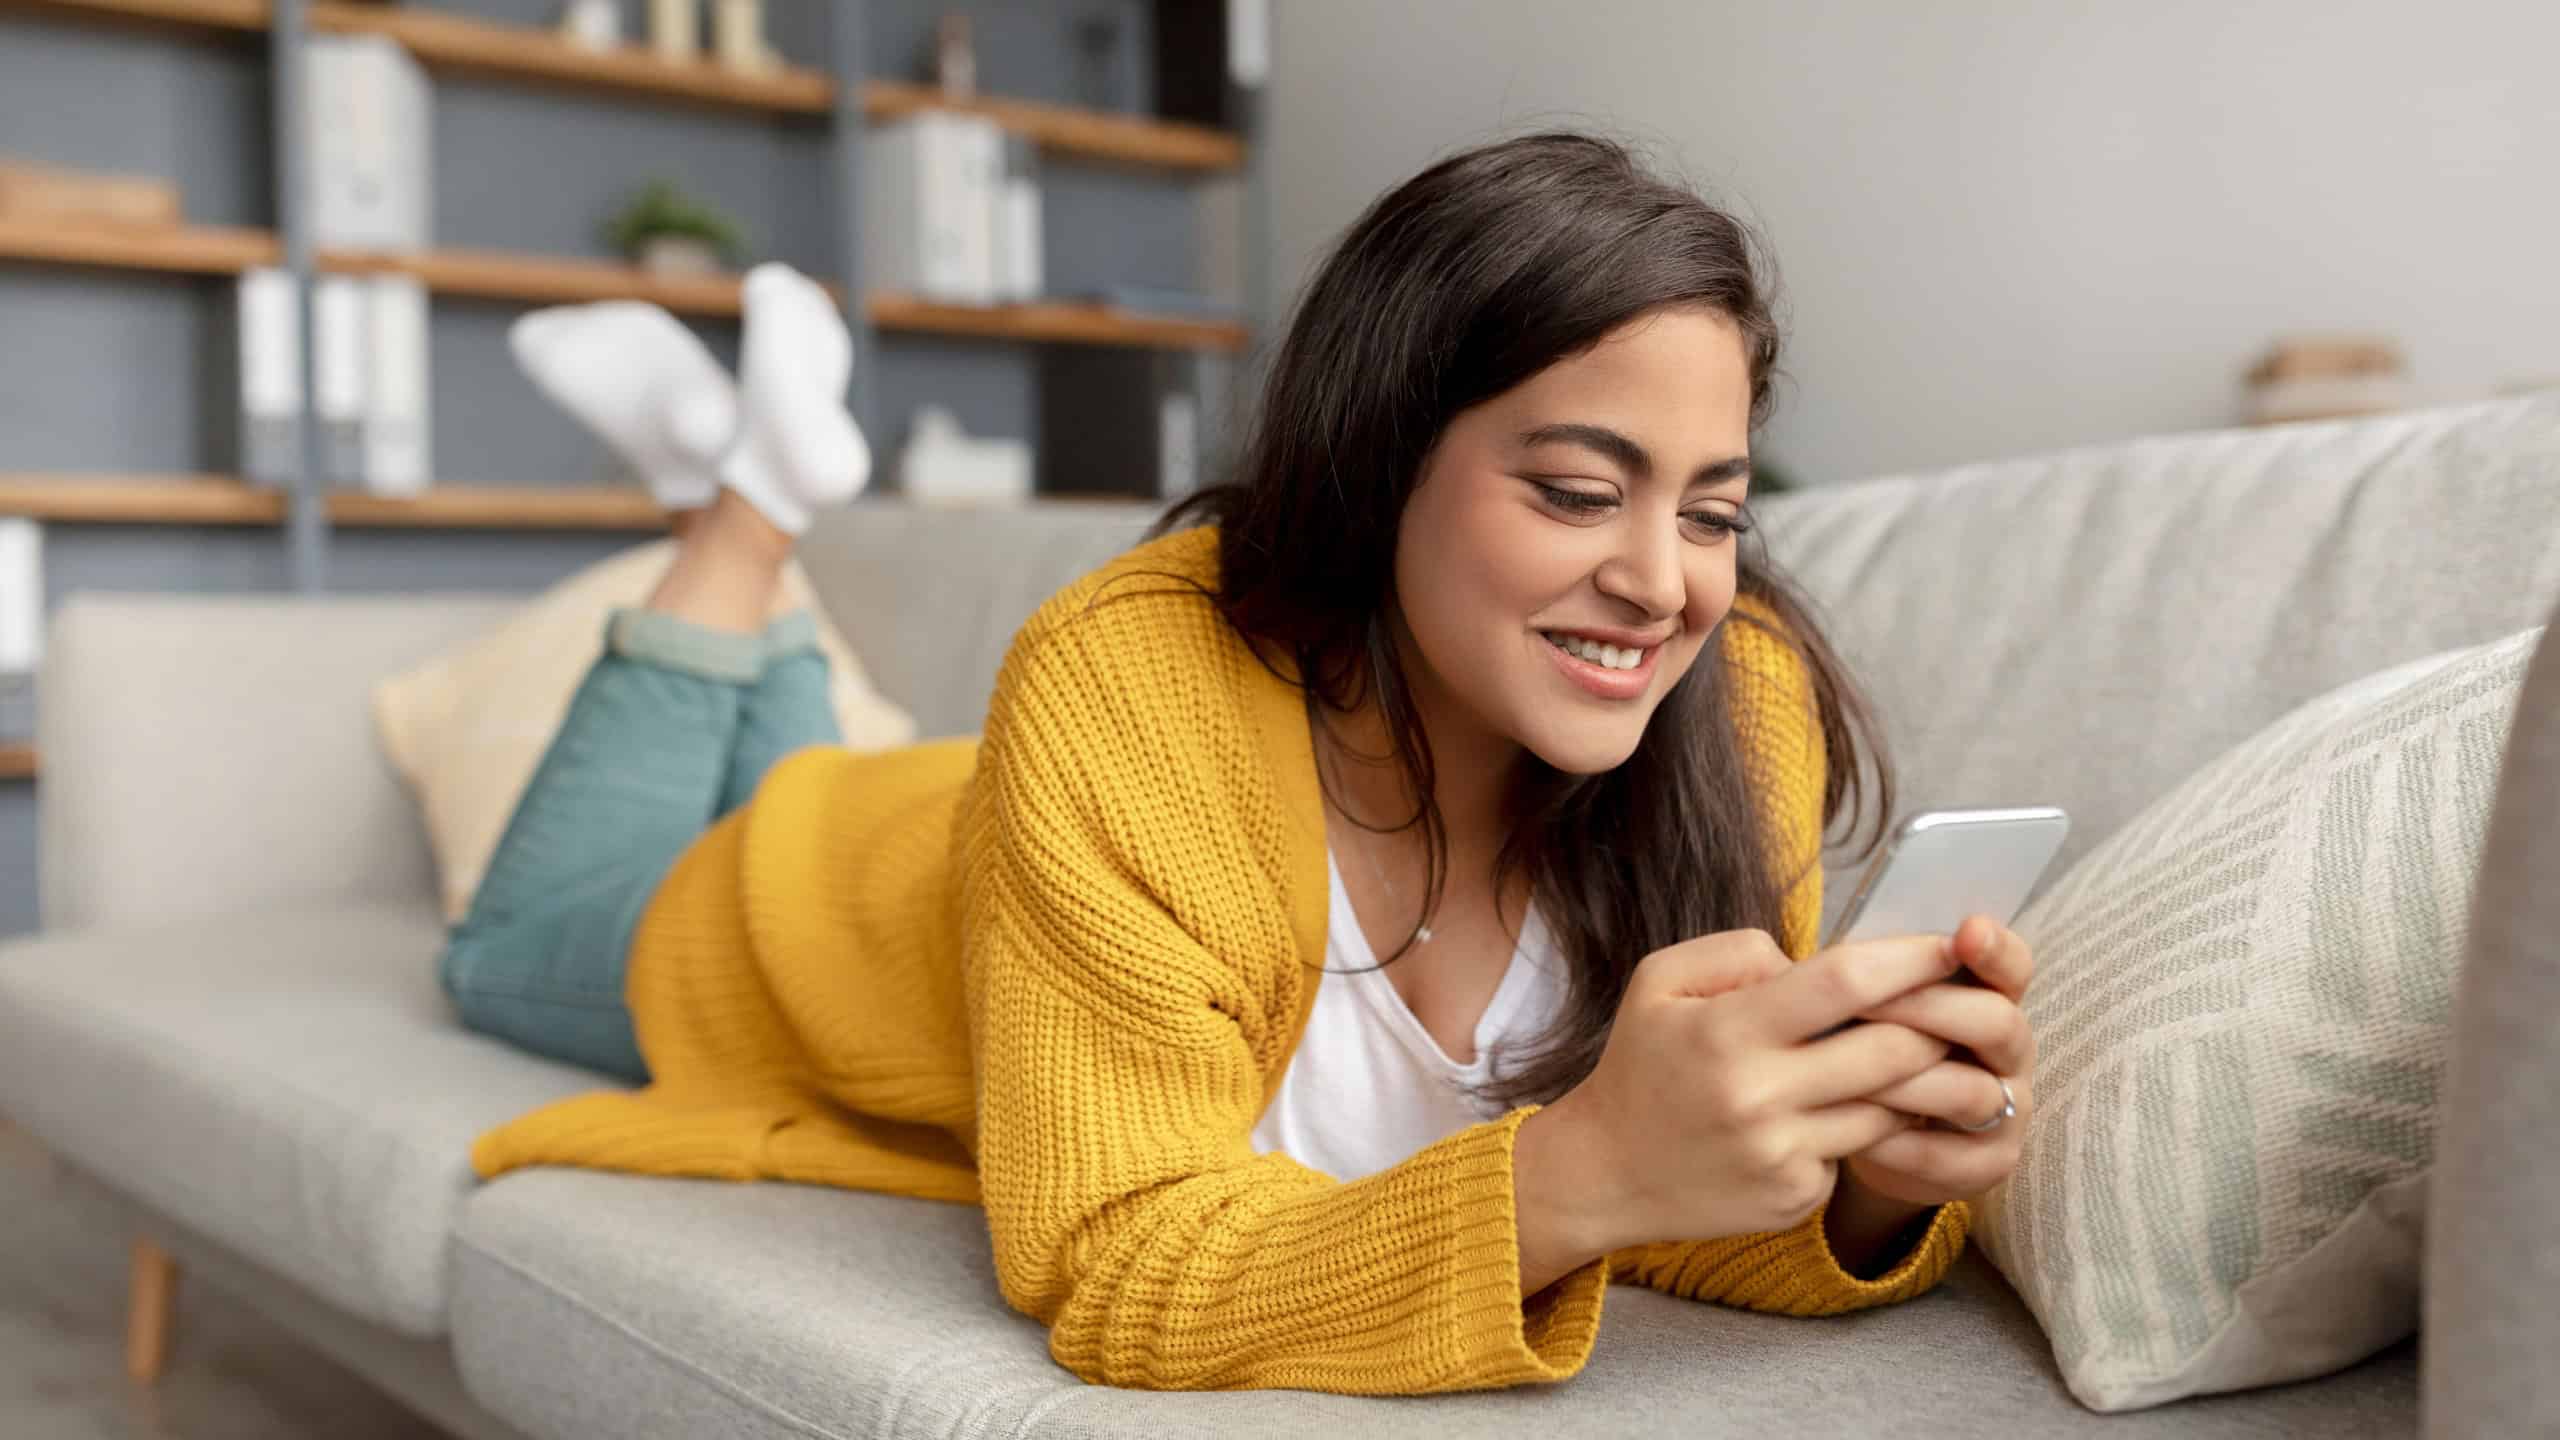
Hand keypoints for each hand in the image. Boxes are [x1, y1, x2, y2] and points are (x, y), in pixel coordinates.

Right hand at [1537, 926, 1965, 1252]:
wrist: (1605, 1172)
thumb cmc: (1641, 1064)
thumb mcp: (1660, 981)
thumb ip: (1740, 952)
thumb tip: (1813, 961)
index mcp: (1726, 1032)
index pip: (1844, 983)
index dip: (1910, 960)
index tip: (1949, 946)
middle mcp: (1758, 1097)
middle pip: (1893, 1050)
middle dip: (1938, 1022)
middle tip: (1954, 1004)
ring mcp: (1782, 1155)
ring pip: (1891, 1106)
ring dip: (1913, 1078)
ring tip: (1908, 1054)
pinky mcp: (1796, 1197)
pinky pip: (1858, 1149)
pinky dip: (1862, 1124)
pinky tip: (1836, 1111)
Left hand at [1841, 914, 2036, 1207]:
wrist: (1863, 1138)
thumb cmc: (1860, 1053)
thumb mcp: (1855, 1011)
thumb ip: (1842, 977)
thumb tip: (1764, 950)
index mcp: (1987, 998)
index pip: (2013, 967)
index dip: (1996, 950)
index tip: (1967, 930)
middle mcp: (2009, 1052)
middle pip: (1997, 1022)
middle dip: (1930, 1009)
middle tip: (1863, 1005)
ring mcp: (2008, 1112)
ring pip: (1972, 1091)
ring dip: (1908, 1082)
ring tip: (1848, 1076)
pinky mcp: (1988, 1165)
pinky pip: (1950, 1156)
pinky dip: (1900, 1144)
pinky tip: (1856, 1137)